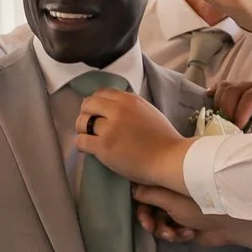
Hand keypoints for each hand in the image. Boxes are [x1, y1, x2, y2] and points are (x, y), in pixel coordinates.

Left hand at [76, 88, 192, 188]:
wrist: (170, 159)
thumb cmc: (164, 139)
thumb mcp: (147, 111)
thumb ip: (130, 106)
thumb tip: (112, 106)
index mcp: (129, 100)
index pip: (101, 93)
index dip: (96, 103)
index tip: (97, 113)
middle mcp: (118, 109)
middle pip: (88, 104)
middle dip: (86, 114)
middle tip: (89, 126)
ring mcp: (110, 128)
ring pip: (81, 122)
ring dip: (82, 130)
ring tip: (89, 138)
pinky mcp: (104, 146)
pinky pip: (81, 141)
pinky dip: (81, 144)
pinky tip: (88, 149)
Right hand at [131, 183, 251, 251]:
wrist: (229, 222)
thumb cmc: (200, 205)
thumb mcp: (171, 200)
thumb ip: (149, 194)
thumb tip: (131, 189)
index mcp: (168, 184)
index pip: (146, 193)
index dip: (141, 207)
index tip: (143, 217)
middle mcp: (172, 196)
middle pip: (150, 210)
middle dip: (151, 221)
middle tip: (152, 228)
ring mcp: (179, 210)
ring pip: (159, 223)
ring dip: (164, 230)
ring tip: (175, 234)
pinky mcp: (185, 224)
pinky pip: (171, 232)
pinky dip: (177, 234)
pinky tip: (188, 234)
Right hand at [211, 79, 251, 131]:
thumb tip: (241, 129)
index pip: (250, 96)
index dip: (241, 113)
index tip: (238, 129)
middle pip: (233, 90)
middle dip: (228, 110)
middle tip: (230, 128)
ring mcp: (249, 86)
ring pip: (225, 87)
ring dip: (221, 105)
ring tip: (224, 122)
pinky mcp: (242, 92)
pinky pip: (223, 88)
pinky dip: (216, 96)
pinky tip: (213, 106)